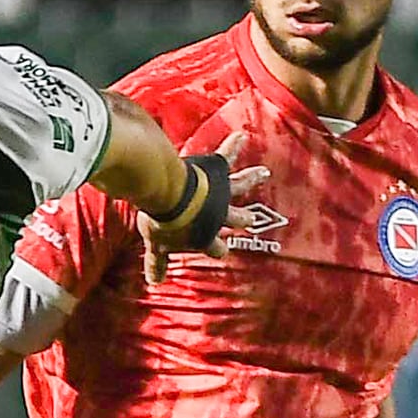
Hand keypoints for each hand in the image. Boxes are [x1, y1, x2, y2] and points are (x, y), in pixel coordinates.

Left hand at [141, 141, 269, 284]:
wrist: (167, 194)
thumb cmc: (161, 221)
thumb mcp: (157, 244)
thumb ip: (157, 262)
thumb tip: (154, 282)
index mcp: (205, 235)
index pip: (215, 246)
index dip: (217, 248)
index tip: (221, 251)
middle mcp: (218, 214)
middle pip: (235, 218)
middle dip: (243, 219)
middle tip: (251, 219)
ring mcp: (220, 192)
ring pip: (240, 186)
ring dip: (252, 178)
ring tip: (263, 173)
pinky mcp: (216, 171)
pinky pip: (227, 156)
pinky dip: (235, 145)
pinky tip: (242, 135)